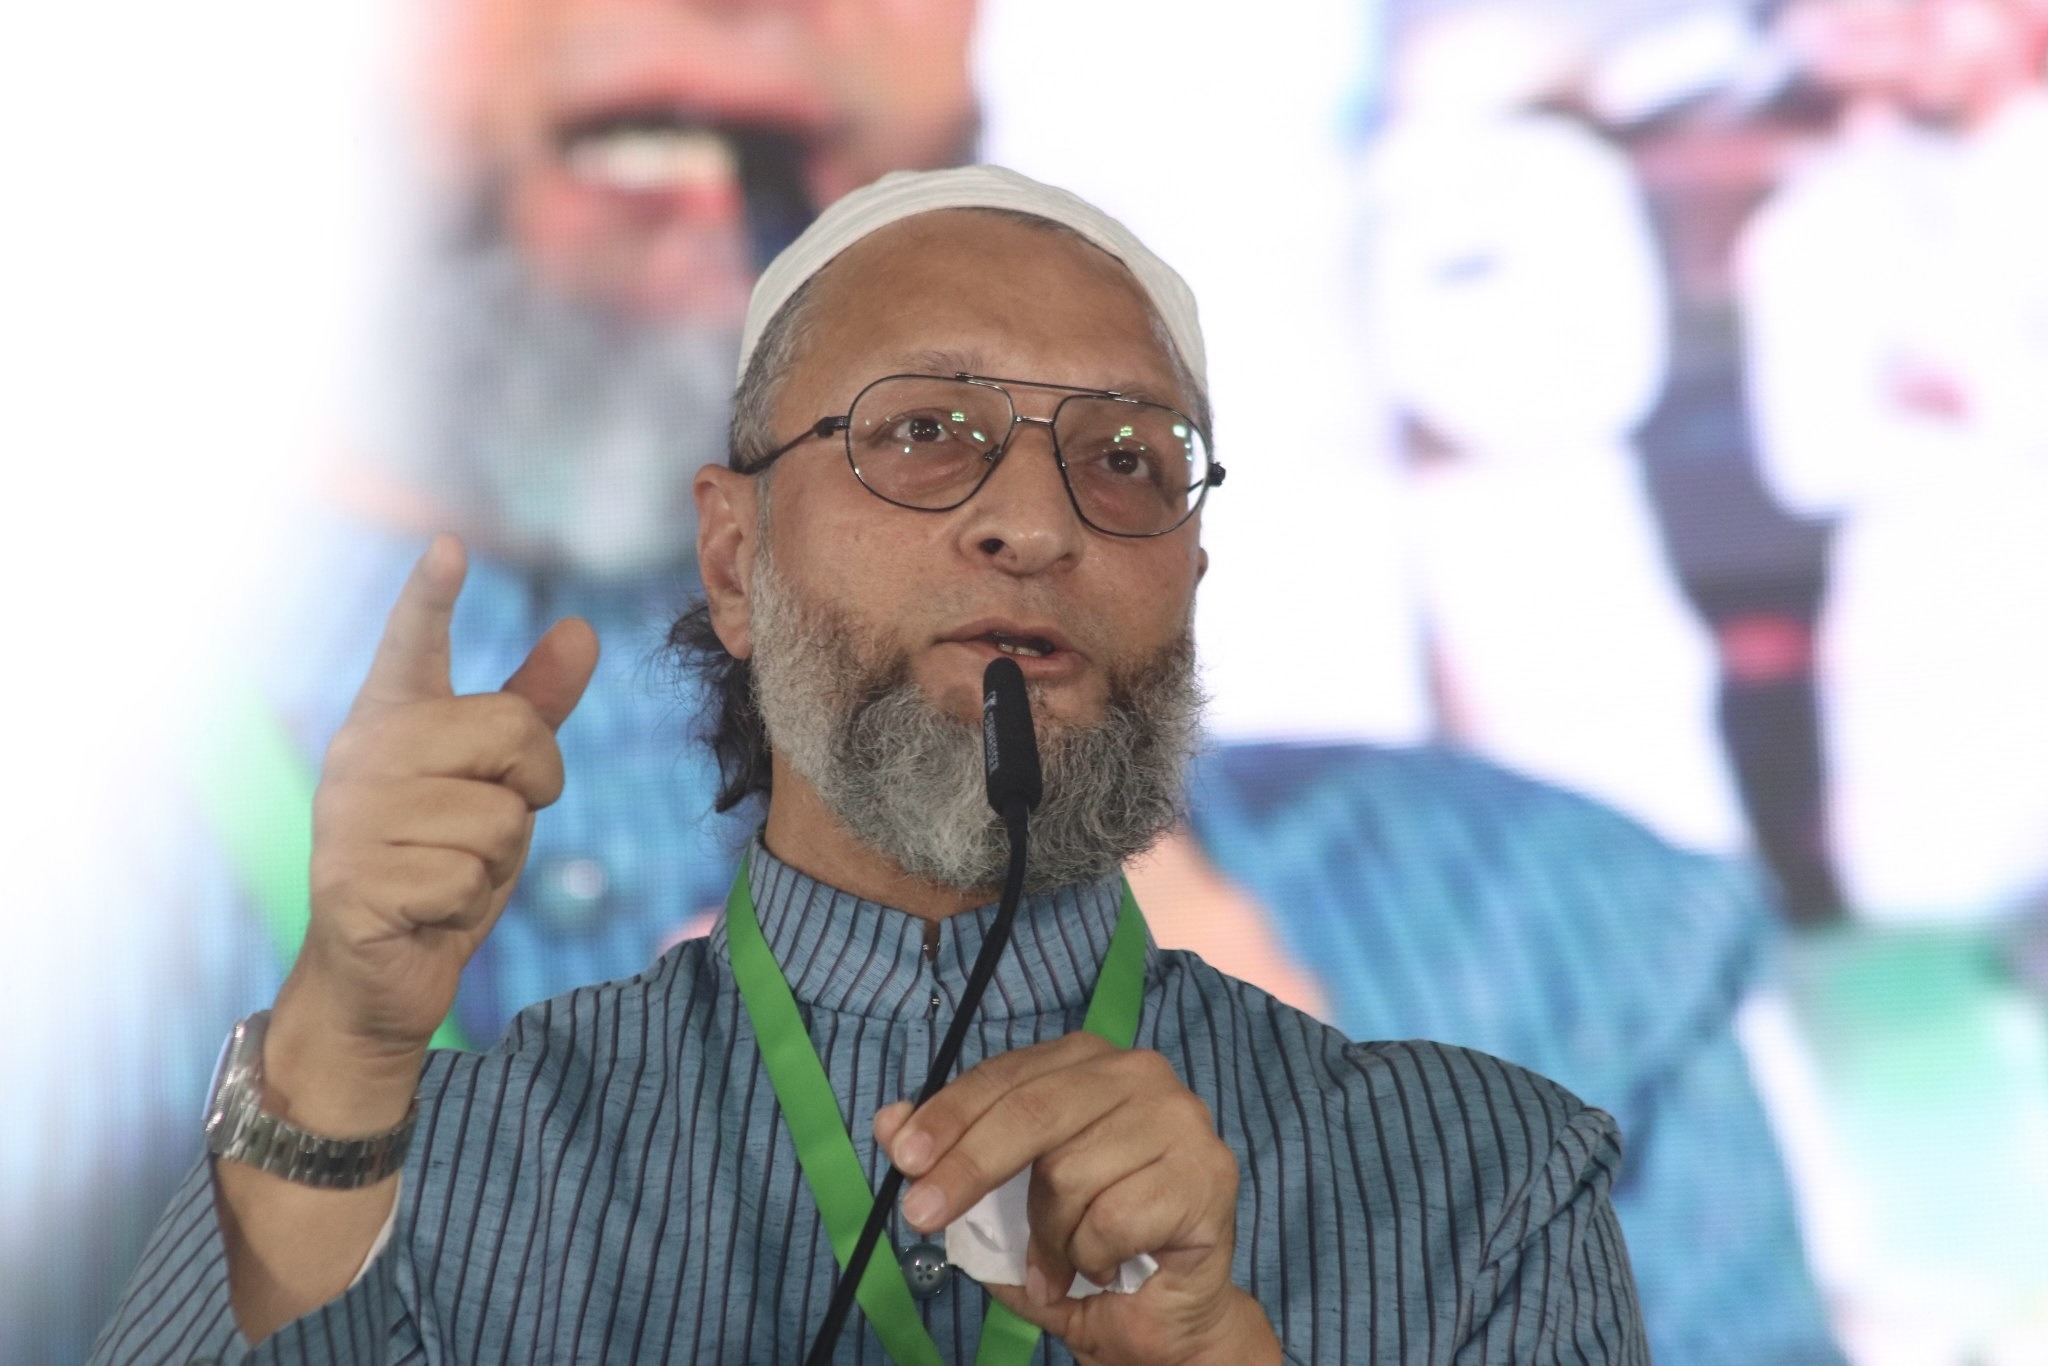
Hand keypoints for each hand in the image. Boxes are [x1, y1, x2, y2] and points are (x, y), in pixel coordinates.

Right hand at [268, 535, 597, 1120]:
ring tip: (448, 871)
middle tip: (486, 822)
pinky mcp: (355, 881)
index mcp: (391, 719)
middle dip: (533, 785)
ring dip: (498, 857)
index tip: (449, 546)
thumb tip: (582, 629)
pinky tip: (426, 909)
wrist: (379, 971)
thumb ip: (533, 707)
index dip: (431, 597)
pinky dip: (468, 902)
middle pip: (512, 732)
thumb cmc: (442, 860)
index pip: (413, 645)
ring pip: (500, 814)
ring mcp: (350, 817)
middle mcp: (360, 754)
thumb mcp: (497, 781)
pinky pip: (472, 875)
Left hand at [874, 1033, 1280, 1365]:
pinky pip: (1112, 1218)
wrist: (1166, 1315)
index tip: (905, 1159)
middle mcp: (1139, 1073)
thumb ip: (954, 1155)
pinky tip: (1107, 1266)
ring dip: (1050, 1238)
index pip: (1007, 1076)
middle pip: (1033, 1112)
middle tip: (924, 1215)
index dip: (948, 1115)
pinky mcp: (1207, 1173)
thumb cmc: (1087, 1246)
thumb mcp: (1004, 1204)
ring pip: (1070, 1173)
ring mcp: (1180, 1119)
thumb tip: (889, 1122)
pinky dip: (1092, 1258)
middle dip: (970, 1166)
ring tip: (1065, 1261)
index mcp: (1088, 1062)